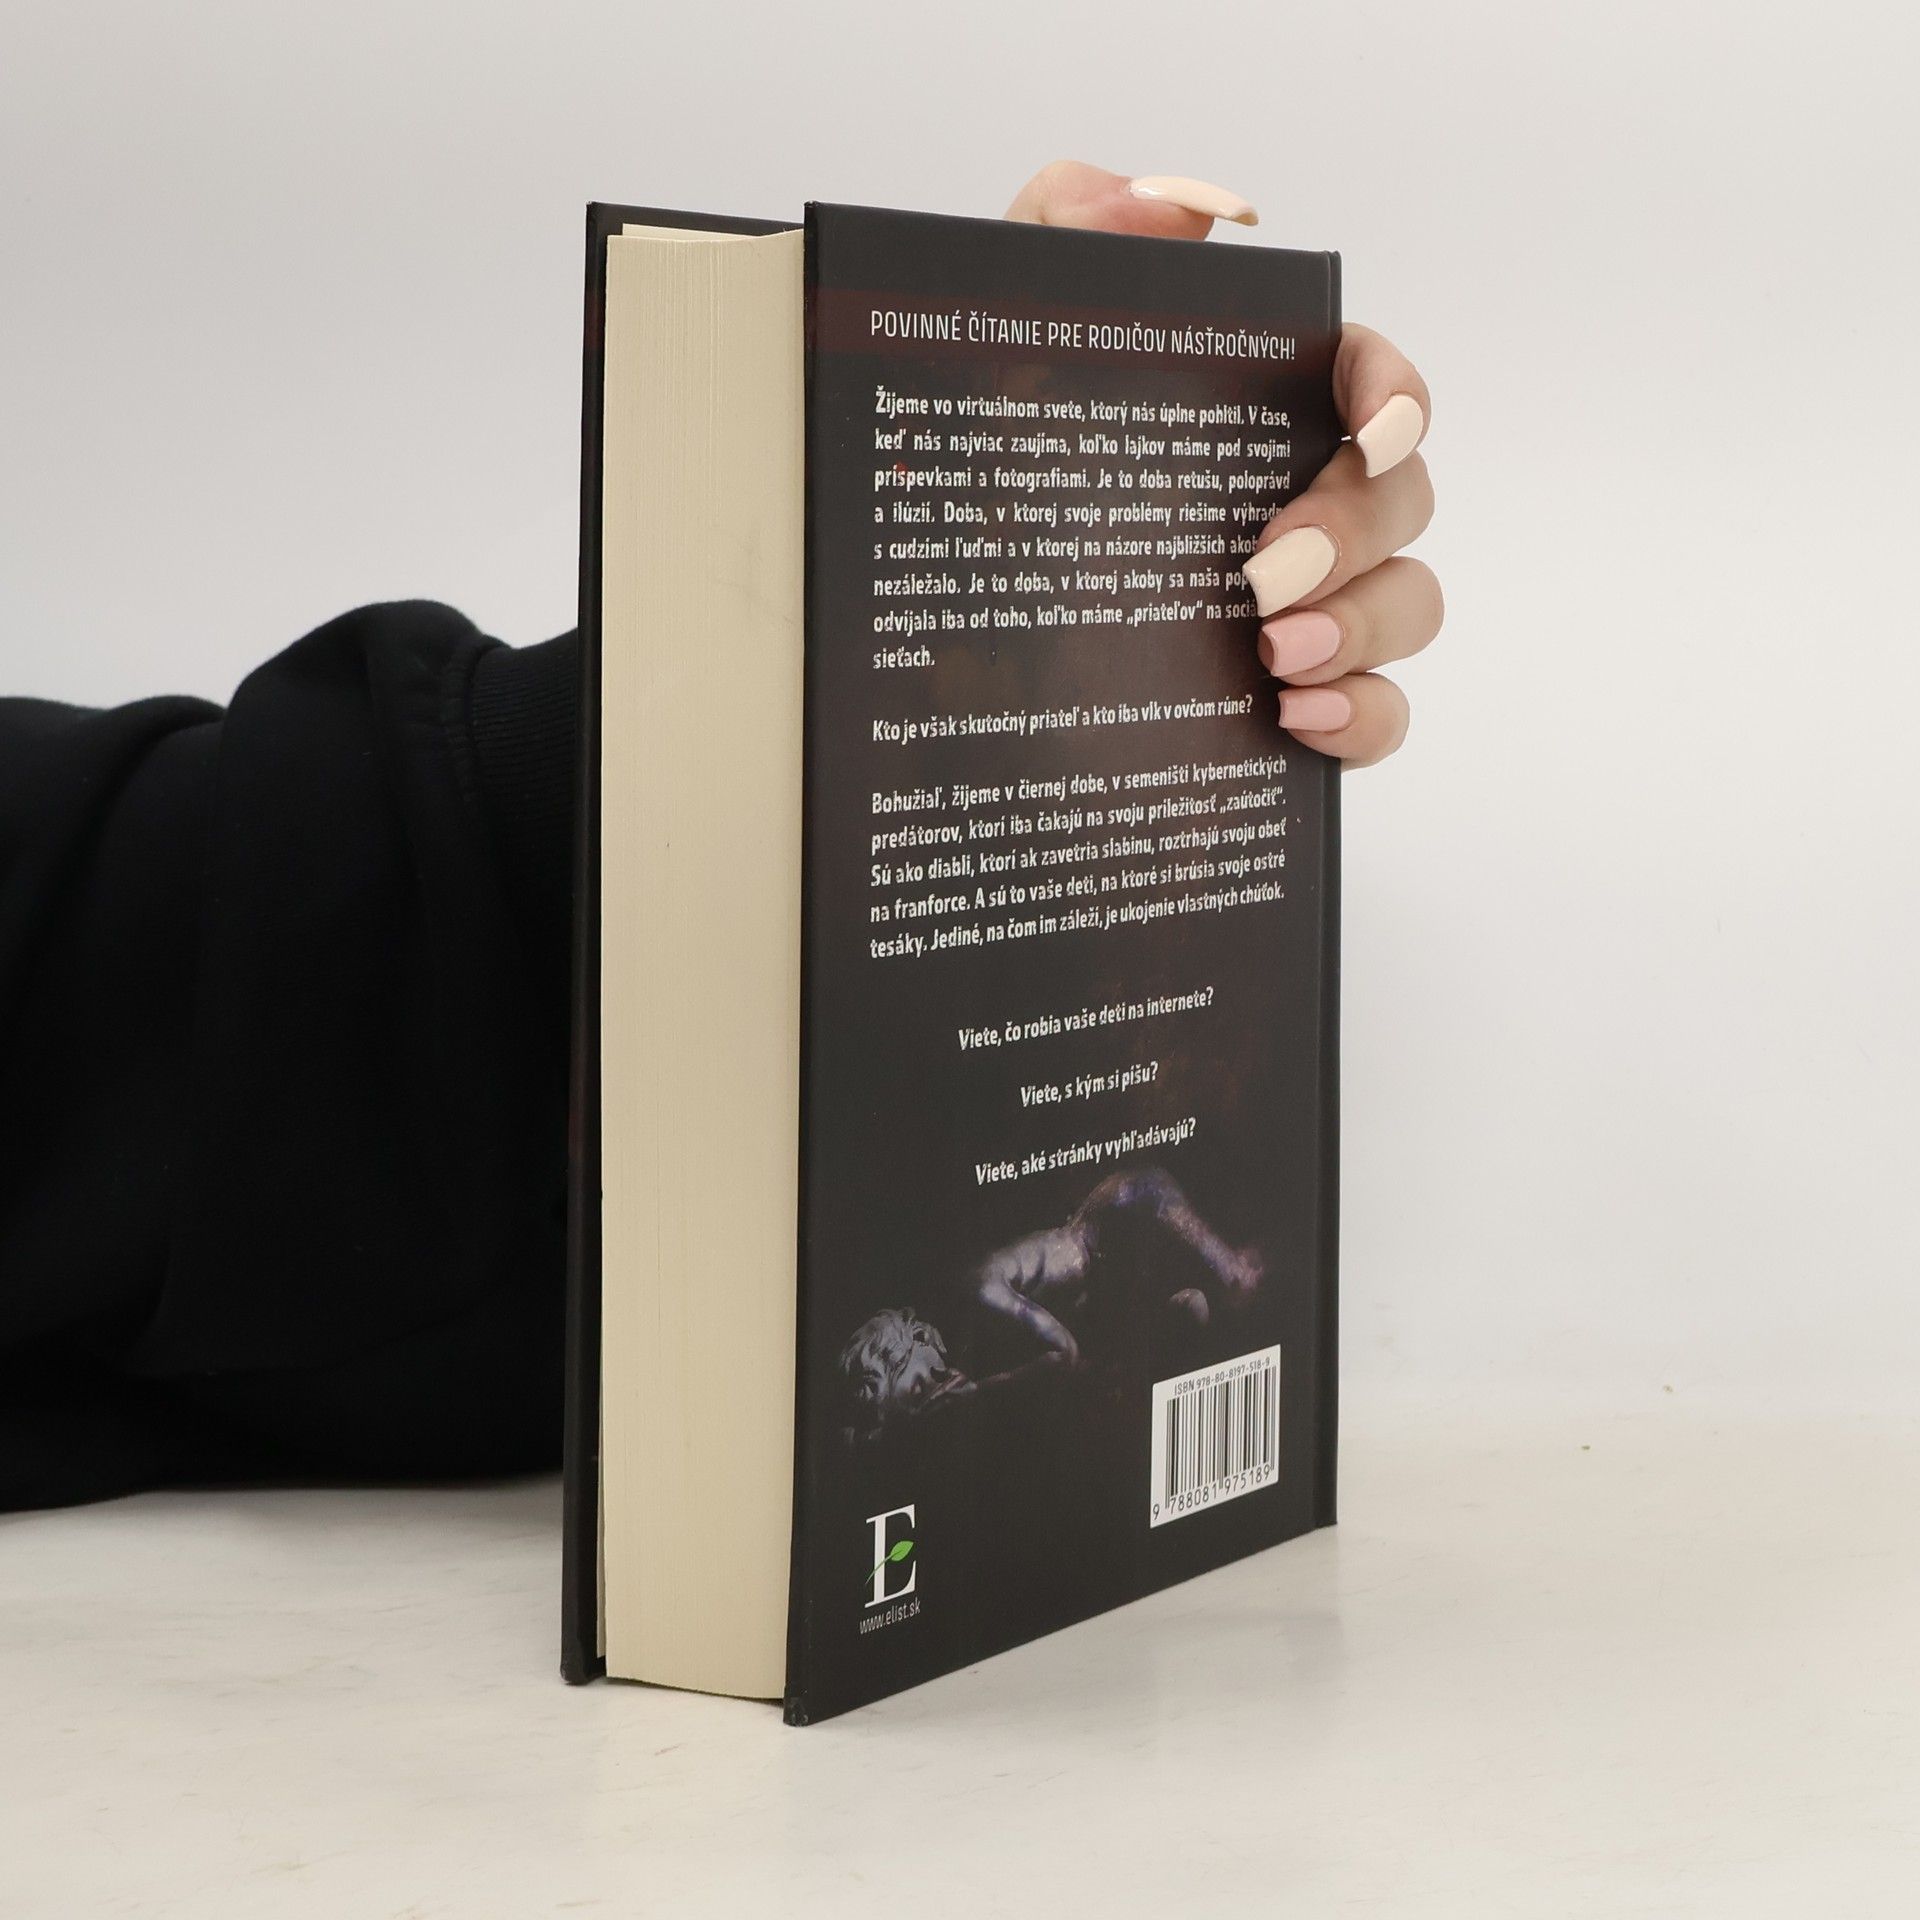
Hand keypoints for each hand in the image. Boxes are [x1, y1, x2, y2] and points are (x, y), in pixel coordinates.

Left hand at [1006, 162, 1438, 767]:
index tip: (1376, 435)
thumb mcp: (988, 343)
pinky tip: (1297, 721)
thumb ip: (1061, 232)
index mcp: (1245, 414)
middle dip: (1354, 531)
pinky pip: (1380, 718)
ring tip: (1272, 658)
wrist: (920, 638)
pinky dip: (1364, 719)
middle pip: (1400, 499)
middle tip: (1262, 578)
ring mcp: (1301, 612)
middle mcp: (1289, 507)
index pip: (1366, 379)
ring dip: (1365, 627)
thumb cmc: (967, 478)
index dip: (1396, 397)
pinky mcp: (1290, 706)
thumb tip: (1175, 208)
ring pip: (1409, 606)